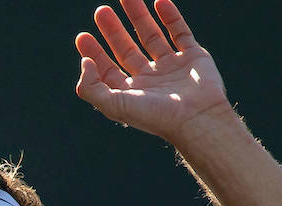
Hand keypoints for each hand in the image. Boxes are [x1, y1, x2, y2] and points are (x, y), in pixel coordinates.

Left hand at [74, 0, 231, 143]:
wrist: (198, 118)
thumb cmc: (156, 116)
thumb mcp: (113, 105)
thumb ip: (91, 87)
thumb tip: (85, 62)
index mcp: (132, 94)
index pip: (108, 70)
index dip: (94, 53)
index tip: (83, 36)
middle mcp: (150, 81)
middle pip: (127, 50)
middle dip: (113, 30)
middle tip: (101, 12)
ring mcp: (173, 68)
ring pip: (152, 36)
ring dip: (139, 17)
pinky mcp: (194, 58)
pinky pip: (181, 32)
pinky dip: (172, 17)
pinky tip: (159, 2)